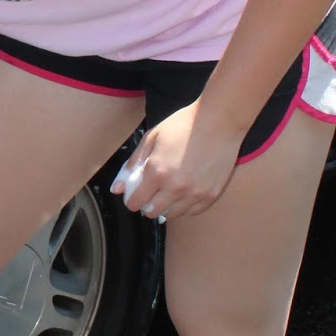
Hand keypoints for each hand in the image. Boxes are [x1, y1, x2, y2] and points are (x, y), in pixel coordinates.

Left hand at [110, 100, 242, 222]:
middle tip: (152, 190)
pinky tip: (184, 192)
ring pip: (171, 215)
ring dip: (165, 206)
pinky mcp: (211, 195)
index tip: (135, 191)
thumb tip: (117, 189)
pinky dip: (184, 206)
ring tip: (169, 188)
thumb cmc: (183, 125)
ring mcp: (195, 193)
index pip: (135, 203)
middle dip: (146, 203)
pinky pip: (191, 212)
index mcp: (157, 172)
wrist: (219, 120)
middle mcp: (175, 187)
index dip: (131, 198)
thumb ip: (131, 165)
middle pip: (151, 212)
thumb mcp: (150, 138)